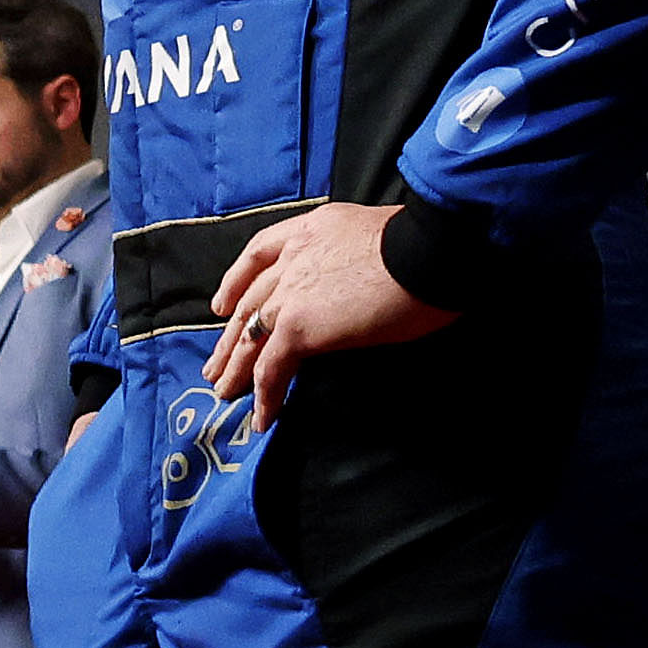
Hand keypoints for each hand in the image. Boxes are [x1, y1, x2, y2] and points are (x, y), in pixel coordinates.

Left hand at [204, 199, 451, 420]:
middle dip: (230, 335)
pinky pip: (272, 368)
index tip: (221, 305)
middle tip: (215, 363)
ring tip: (224, 391)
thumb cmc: (428, 243)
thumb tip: (362, 283)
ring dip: (236, 368)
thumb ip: (354, 258)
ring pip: (251, 336)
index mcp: (311, 228)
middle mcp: (293, 256)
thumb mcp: (378, 236)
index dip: (236, 282)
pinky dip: (265, 395)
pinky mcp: (299, 327)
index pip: (259, 254)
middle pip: (248, 301)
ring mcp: (291, 292)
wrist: (432, 249)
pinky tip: (262, 418)